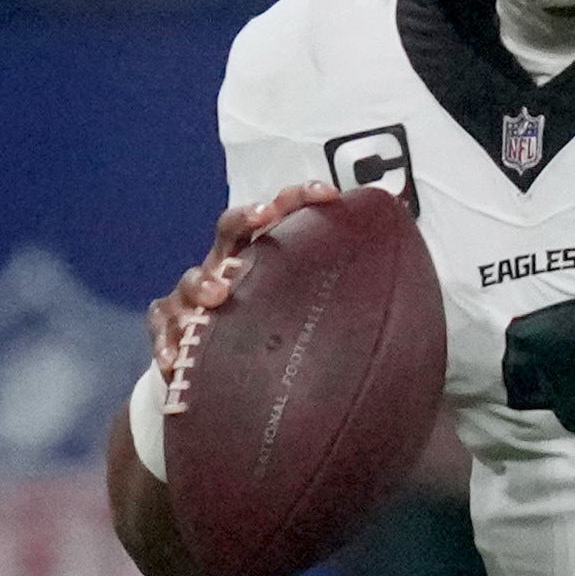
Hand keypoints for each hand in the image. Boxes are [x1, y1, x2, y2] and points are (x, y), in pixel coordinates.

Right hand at [144, 181, 333, 388]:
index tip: (328, 192)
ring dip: (202, 283)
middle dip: (243, 219)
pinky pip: (163, 331)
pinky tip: (174, 362)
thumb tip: (411, 296)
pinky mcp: (172, 331)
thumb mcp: (312, 315)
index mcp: (264, 258)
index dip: (300, 198)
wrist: (230, 382)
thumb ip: (349, 303)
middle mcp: (227, 268)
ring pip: (190, 280)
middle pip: (229, 230)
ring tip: (216, 298)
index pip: (281, 216)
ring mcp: (195, 299)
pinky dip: (167, 343)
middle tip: (260, 219)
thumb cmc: (278, 336)